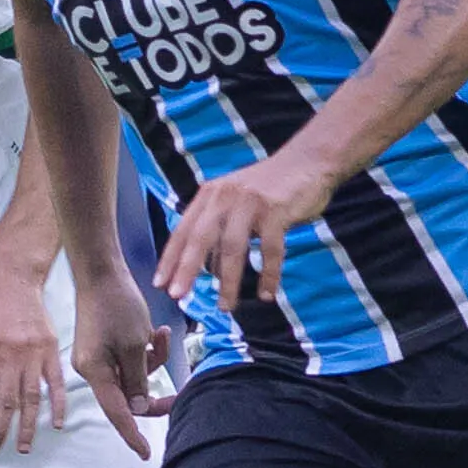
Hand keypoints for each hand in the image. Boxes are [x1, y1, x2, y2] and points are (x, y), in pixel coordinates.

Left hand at [0, 260, 66, 454]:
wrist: (12, 276)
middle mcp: (9, 355)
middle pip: (3, 402)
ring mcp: (33, 353)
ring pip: (30, 398)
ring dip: (27, 426)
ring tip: (23, 448)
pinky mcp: (50, 350)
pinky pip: (55, 383)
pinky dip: (57, 405)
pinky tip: (55, 424)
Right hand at [70, 282, 175, 459]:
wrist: (101, 271)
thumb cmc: (117, 305)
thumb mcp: (134, 345)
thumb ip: (138, 380)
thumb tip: (139, 408)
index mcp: (95, 373)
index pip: (116, 413)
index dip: (132, 435)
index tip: (146, 453)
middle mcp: (92, 370)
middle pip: (127, 395)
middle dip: (153, 390)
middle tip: (180, 392)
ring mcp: (97, 358)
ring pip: (132, 377)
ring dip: (152, 362)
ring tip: (159, 335)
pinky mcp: (103, 346)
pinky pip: (128, 361)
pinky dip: (144, 351)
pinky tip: (153, 331)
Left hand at [152, 151, 333, 306]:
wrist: (307, 160)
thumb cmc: (268, 187)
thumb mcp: (234, 200)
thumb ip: (219, 228)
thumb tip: (206, 269)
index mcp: (210, 195)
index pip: (184, 230)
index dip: (170, 258)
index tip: (159, 284)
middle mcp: (225, 196)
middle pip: (201, 238)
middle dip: (187, 270)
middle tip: (178, 296)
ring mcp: (250, 203)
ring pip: (233, 248)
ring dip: (228, 282)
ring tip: (225, 306)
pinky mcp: (275, 211)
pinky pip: (270, 250)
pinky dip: (268, 275)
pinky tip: (266, 294)